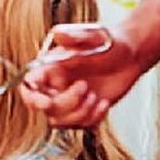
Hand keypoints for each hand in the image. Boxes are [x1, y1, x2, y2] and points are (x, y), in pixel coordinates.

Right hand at [19, 24, 143, 127]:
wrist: (130, 55)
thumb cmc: (108, 42)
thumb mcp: (93, 36)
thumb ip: (75, 36)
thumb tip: (58, 33)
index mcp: (50, 68)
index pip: (30, 86)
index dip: (33, 98)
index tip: (48, 102)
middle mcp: (55, 85)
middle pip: (45, 108)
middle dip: (66, 104)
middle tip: (85, 87)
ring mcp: (69, 100)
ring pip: (60, 121)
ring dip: (80, 113)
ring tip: (95, 96)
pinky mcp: (83, 111)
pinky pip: (80, 126)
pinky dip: (93, 118)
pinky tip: (103, 103)